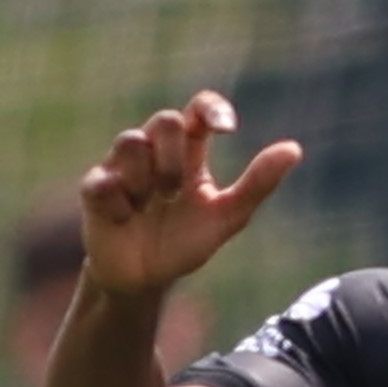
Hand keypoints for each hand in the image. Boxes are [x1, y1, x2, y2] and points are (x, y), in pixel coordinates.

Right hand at [78, 92, 298, 295]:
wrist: (147, 278)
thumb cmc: (186, 240)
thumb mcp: (229, 216)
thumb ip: (258, 183)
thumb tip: (294, 149)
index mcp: (189, 154)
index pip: (198, 111)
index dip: (210, 108)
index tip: (226, 127)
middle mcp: (154, 152)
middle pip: (164, 120)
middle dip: (175, 156)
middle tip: (176, 192)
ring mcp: (121, 168)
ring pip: (130, 140)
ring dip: (147, 176)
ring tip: (150, 206)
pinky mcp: (94, 190)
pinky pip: (103, 180)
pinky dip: (120, 202)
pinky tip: (126, 219)